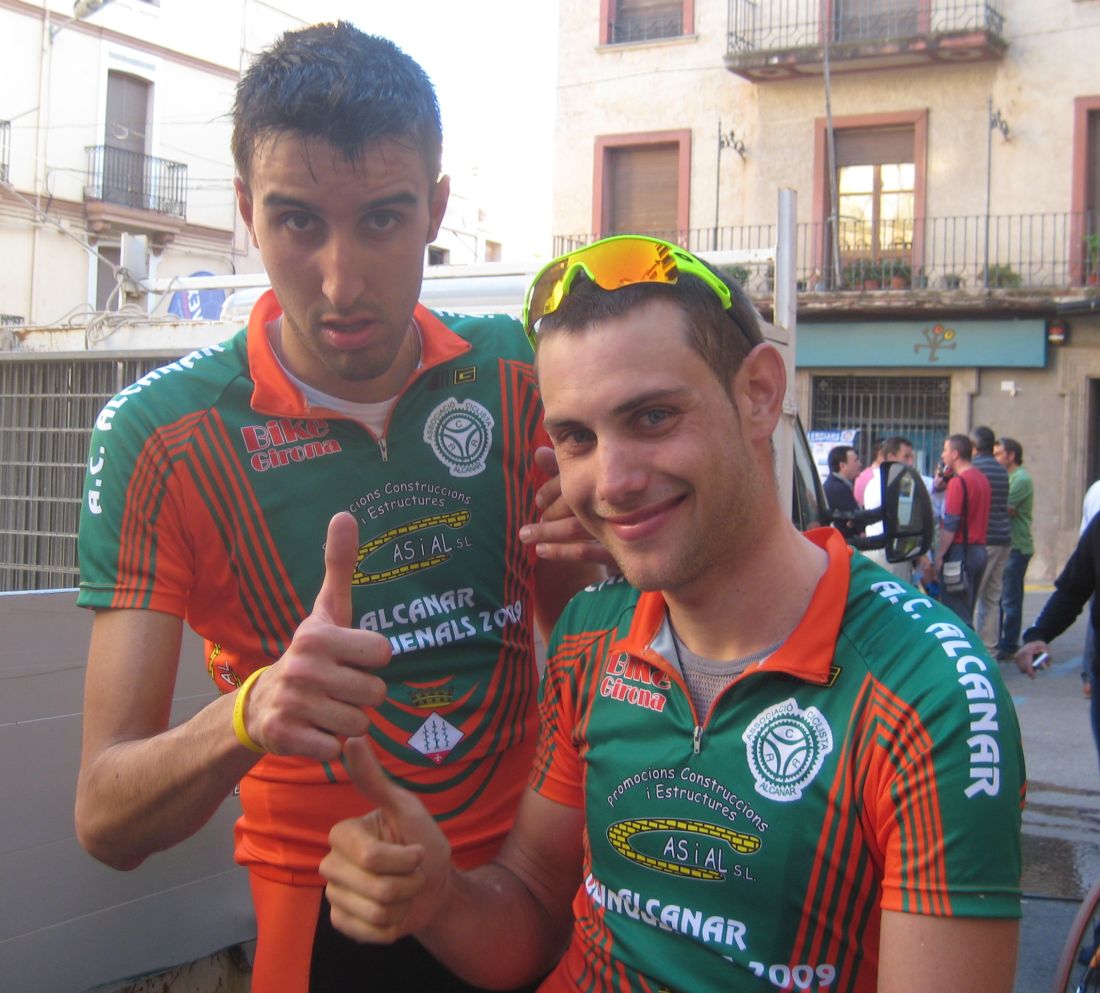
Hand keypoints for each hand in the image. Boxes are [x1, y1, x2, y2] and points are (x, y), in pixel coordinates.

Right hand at [241, 513, 390, 758]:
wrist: (260, 706)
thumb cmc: (310, 654)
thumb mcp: (326, 610)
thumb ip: (339, 564)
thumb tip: (345, 514)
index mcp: (317, 635)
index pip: (383, 652)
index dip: (372, 660)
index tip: (351, 658)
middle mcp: (302, 667)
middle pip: (375, 692)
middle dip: (362, 695)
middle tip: (338, 688)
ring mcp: (292, 703)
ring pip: (360, 723)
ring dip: (348, 721)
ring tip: (327, 708)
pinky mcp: (285, 737)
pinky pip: (337, 749)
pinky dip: (331, 745)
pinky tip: (314, 730)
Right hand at [321, 736, 452, 943]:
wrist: (433, 887)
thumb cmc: (422, 841)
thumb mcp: (406, 808)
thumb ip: (375, 779)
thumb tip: (352, 738)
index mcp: (342, 834)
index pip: (372, 858)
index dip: (406, 859)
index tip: (416, 849)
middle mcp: (330, 863)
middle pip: (377, 888)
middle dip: (408, 883)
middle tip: (412, 873)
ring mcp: (334, 895)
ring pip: (376, 913)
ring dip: (405, 904)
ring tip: (405, 891)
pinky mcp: (341, 923)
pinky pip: (370, 933)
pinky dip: (395, 926)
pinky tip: (395, 912)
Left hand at [519, 447, 617, 569]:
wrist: (650, 541)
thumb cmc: (612, 509)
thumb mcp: (589, 486)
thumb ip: (562, 470)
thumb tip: (538, 453)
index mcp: (607, 481)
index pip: (576, 478)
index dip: (552, 487)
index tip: (538, 499)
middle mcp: (614, 502)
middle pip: (575, 501)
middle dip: (549, 511)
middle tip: (531, 518)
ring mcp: (618, 527)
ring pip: (576, 526)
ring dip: (547, 531)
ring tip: (525, 535)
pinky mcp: (618, 552)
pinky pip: (585, 551)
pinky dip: (560, 551)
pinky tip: (541, 550)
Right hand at [1014, 641, 1049, 678]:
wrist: (1034, 640)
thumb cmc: (1042, 648)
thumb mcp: (1048, 653)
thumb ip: (1046, 661)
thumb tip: (1042, 665)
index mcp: (1028, 652)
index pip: (1027, 665)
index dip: (1030, 672)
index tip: (1033, 677)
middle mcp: (1020, 653)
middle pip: (1023, 668)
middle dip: (1029, 671)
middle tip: (1035, 671)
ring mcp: (1017, 655)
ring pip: (1021, 668)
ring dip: (1027, 669)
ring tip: (1033, 663)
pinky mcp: (1016, 656)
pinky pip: (1020, 666)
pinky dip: (1025, 666)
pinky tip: (1029, 662)